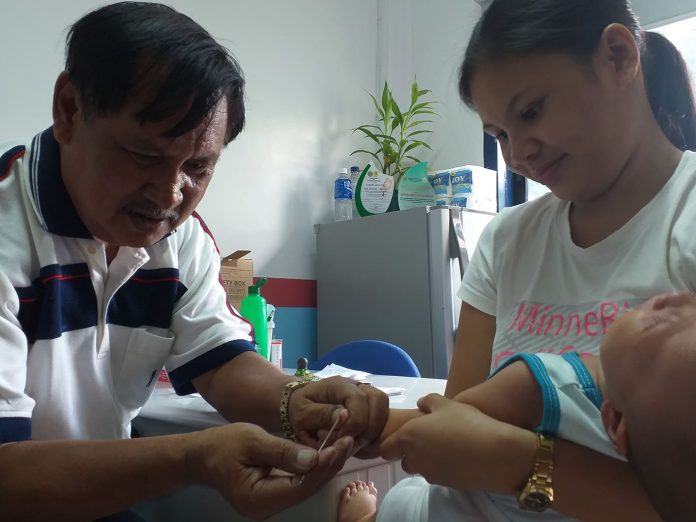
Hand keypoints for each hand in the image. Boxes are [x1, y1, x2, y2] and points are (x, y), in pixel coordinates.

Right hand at [187, 422, 353, 519]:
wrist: (202, 455)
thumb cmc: (223, 445)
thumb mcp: (252, 441)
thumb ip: (282, 451)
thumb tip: (313, 458)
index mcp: (259, 499)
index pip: (300, 485)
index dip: (323, 465)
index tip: (341, 443)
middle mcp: (267, 507)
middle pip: (307, 487)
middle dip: (330, 464)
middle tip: (348, 439)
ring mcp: (271, 503)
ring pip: (306, 485)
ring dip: (325, 464)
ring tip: (343, 442)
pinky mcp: (274, 494)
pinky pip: (299, 481)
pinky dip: (314, 466)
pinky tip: (327, 450)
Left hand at [288, 377, 388, 454]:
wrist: (299, 406)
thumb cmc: (299, 409)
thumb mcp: (302, 414)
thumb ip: (321, 415)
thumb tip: (344, 416)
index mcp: (338, 384)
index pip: (359, 399)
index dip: (355, 422)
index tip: (343, 438)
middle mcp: (356, 386)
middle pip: (379, 401)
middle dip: (368, 428)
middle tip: (350, 443)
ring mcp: (365, 394)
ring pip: (383, 410)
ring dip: (373, 431)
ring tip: (354, 443)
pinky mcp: (368, 406)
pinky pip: (382, 418)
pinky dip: (373, 433)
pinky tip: (358, 441)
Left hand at [380, 394, 536, 494]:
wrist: (494, 453)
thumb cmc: (467, 423)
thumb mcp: (447, 403)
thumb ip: (428, 401)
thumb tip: (420, 404)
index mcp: (409, 436)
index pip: (386, 449)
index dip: (392, 444)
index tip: (403, 438)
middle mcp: (414, 458)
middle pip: (404, 460)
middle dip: (412, 452)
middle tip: (430, 439)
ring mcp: (428, 474)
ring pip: (420, 468)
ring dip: (427, 460)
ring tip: (447, 446)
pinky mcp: (444, 484)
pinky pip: (436, 475)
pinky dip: (442, 467)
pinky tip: (458, 456)